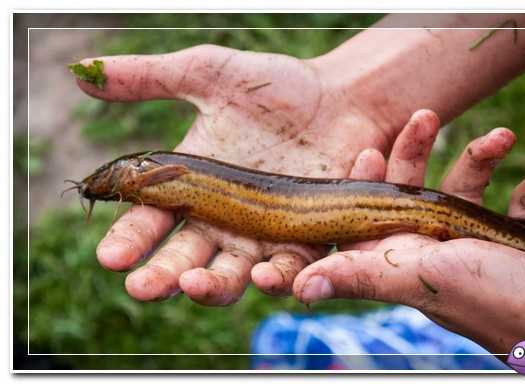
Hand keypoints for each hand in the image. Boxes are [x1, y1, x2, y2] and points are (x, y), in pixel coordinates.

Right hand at [76, 44, 397, 304]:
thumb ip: (149, 77)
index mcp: (192, 188)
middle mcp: (223, 220)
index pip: (150, 221)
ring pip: (234, 276)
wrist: (342, 95)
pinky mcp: (306, 239)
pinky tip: (264, 277)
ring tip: (196, 285)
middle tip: (144, 286)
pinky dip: (278, 277)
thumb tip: (82, 73)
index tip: (111, 256)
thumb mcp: (208, 73)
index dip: (129, 240)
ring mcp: (264, 234)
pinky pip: (291, 268)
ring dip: (214, 287)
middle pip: (186, 260)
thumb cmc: (276, 87)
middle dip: (163, 276)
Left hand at [292, 118, 524, 353]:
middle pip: (411, 191)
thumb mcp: (420, 281)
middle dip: (414, 152)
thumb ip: (361, 276)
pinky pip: (513, 200)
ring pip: (462, 187)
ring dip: (480, 158)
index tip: (367, 152)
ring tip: (501, 137)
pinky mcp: (511, 235)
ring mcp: (472, 240)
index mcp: (400, 254)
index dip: (361, 184)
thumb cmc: (491, 303)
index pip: (368, 214)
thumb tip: (298, 288)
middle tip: (422, 117)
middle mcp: (431, 246)